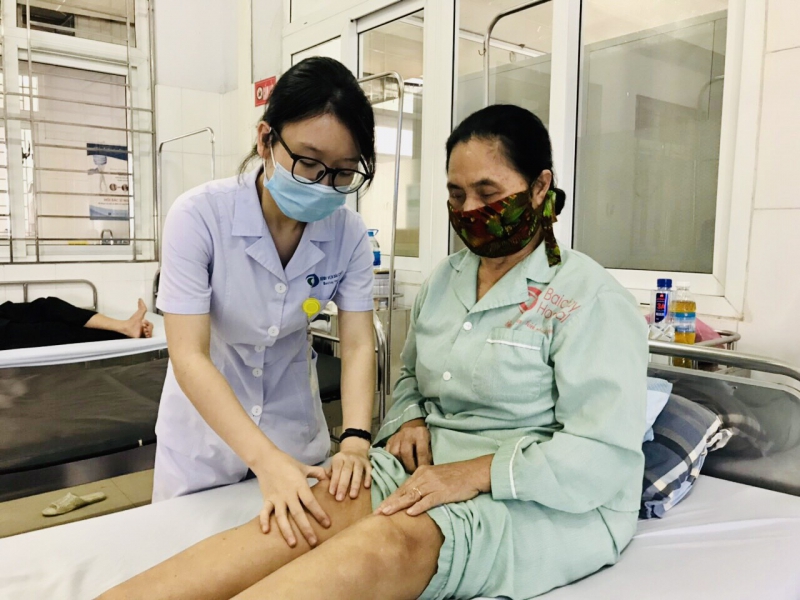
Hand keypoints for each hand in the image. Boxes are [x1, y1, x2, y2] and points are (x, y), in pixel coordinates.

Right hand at [252, 451, 330, 547]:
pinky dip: (264, 521)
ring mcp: (276, 498)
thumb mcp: (304, 467)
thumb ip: (318, 473)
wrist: (267, 459)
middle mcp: (288, 494)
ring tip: (293, 543)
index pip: (311, 502)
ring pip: (282, 516)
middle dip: (306, 528)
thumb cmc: (287, 463)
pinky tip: (266, 532)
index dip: (319, 513)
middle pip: (298, 513)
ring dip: (287, 530)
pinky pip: (265, 512)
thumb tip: (330, 476)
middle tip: (314, 542)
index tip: (327, 525)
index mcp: (299, 485)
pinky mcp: (267, 499)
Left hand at [328, 437, 371, 500]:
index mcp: (339, 458)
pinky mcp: (368, 464)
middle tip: (340, 498)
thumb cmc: (342, 461)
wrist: (355, 449)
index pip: (336, 470)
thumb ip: (328, 472)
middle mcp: (349, 458)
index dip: (334, 481)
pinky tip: (366, 487)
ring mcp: (360, 460)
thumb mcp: (333, 463)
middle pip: (346, 471)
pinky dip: (368, 478)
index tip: (332, 493)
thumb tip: (322, 483)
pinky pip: (369, 471)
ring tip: (352, 496)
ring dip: (355, 484)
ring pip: (358, 472)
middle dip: (343, 485)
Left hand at [374, 455, 492, 516]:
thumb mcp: (437, 476)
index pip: (402, 487)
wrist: (474, 471)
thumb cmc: (457, 476)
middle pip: (403, 492)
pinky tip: (409, 513)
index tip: (380, 507)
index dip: (390, 498)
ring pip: (411, 496)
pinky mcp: (443, 492)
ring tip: (386, 513)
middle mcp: (424, 477)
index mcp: (422, 472)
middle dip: (389, 503)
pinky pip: (428, 500)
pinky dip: (418, 507)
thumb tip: (413, 498)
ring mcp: (433, 484)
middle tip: (376, 513)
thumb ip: (424, 484)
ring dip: (397, 505)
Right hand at [385, 418, 431, 472]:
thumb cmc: (423, 439)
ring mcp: (397, 436)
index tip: (423, 472)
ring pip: (395, 453)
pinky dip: (392, 461)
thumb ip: (428, 455)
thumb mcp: (430, 443)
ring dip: (400, 464)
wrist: (412, 427)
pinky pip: (387, 452)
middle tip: (412, 474)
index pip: (421, 451)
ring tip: (404, 471)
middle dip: (409, 466)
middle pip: (405, 452)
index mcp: (420, 433)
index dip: (422, 463)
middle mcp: (408, 433)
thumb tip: (426, 470)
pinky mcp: (390, 440)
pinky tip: (397, 466)